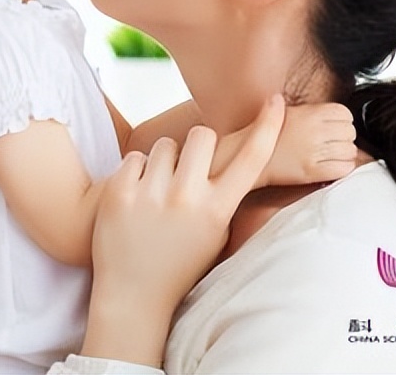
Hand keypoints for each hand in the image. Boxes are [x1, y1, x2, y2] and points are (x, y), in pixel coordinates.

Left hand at [81, 94, 284, 366]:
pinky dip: (135, 173)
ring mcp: (151, 195)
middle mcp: (187, 199)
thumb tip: (237, 152)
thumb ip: (225, 194)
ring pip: (165, 145)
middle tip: (187, 169)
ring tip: (158, 194)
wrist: (133, 295)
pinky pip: (134, 157)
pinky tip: (136, 200)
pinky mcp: (119, 192)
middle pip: (201, 135)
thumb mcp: (216, 232)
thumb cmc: (180, 261)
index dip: (268, 127)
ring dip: (163, 162)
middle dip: (196, 145)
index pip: (251, 159)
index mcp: (217, 210)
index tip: (276, 99)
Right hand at [260, 101, 355, 186]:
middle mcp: (314, 131)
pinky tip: (333, 166)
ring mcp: (314, 152)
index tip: (336, 126)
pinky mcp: (312, 171)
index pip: (345, 113)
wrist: (247, 154)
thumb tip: (334, 114)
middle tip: (334, 142)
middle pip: (350, 132)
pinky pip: (343, 169)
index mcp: (310, 113)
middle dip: (344, 137)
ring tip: (332, 155)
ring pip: (350, 151)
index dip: (343, 120)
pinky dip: (342, 168)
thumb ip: (312, 111)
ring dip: (344, 153)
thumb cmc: (266, 134)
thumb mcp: (287, 111)